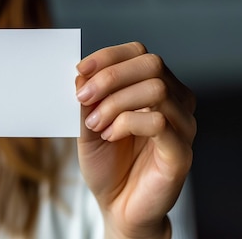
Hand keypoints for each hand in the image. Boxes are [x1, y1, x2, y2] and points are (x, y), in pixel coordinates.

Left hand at [75, 42, 195, 238]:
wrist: (116, 206)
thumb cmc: (107, 164)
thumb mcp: (87, 125)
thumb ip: (87, 100)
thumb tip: (81, 73)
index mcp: (153, 90)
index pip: (140, 54)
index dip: (109, 56)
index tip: (80, 70)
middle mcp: (174, 103)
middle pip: (152, 65)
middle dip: (110, 77)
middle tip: (83, 98)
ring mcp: (182, 127)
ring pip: (156, 90)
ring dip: (115, 103)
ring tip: (96, 124)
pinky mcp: (180, 152)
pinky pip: (160, 122)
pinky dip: (127, 123)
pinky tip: (111, 136)